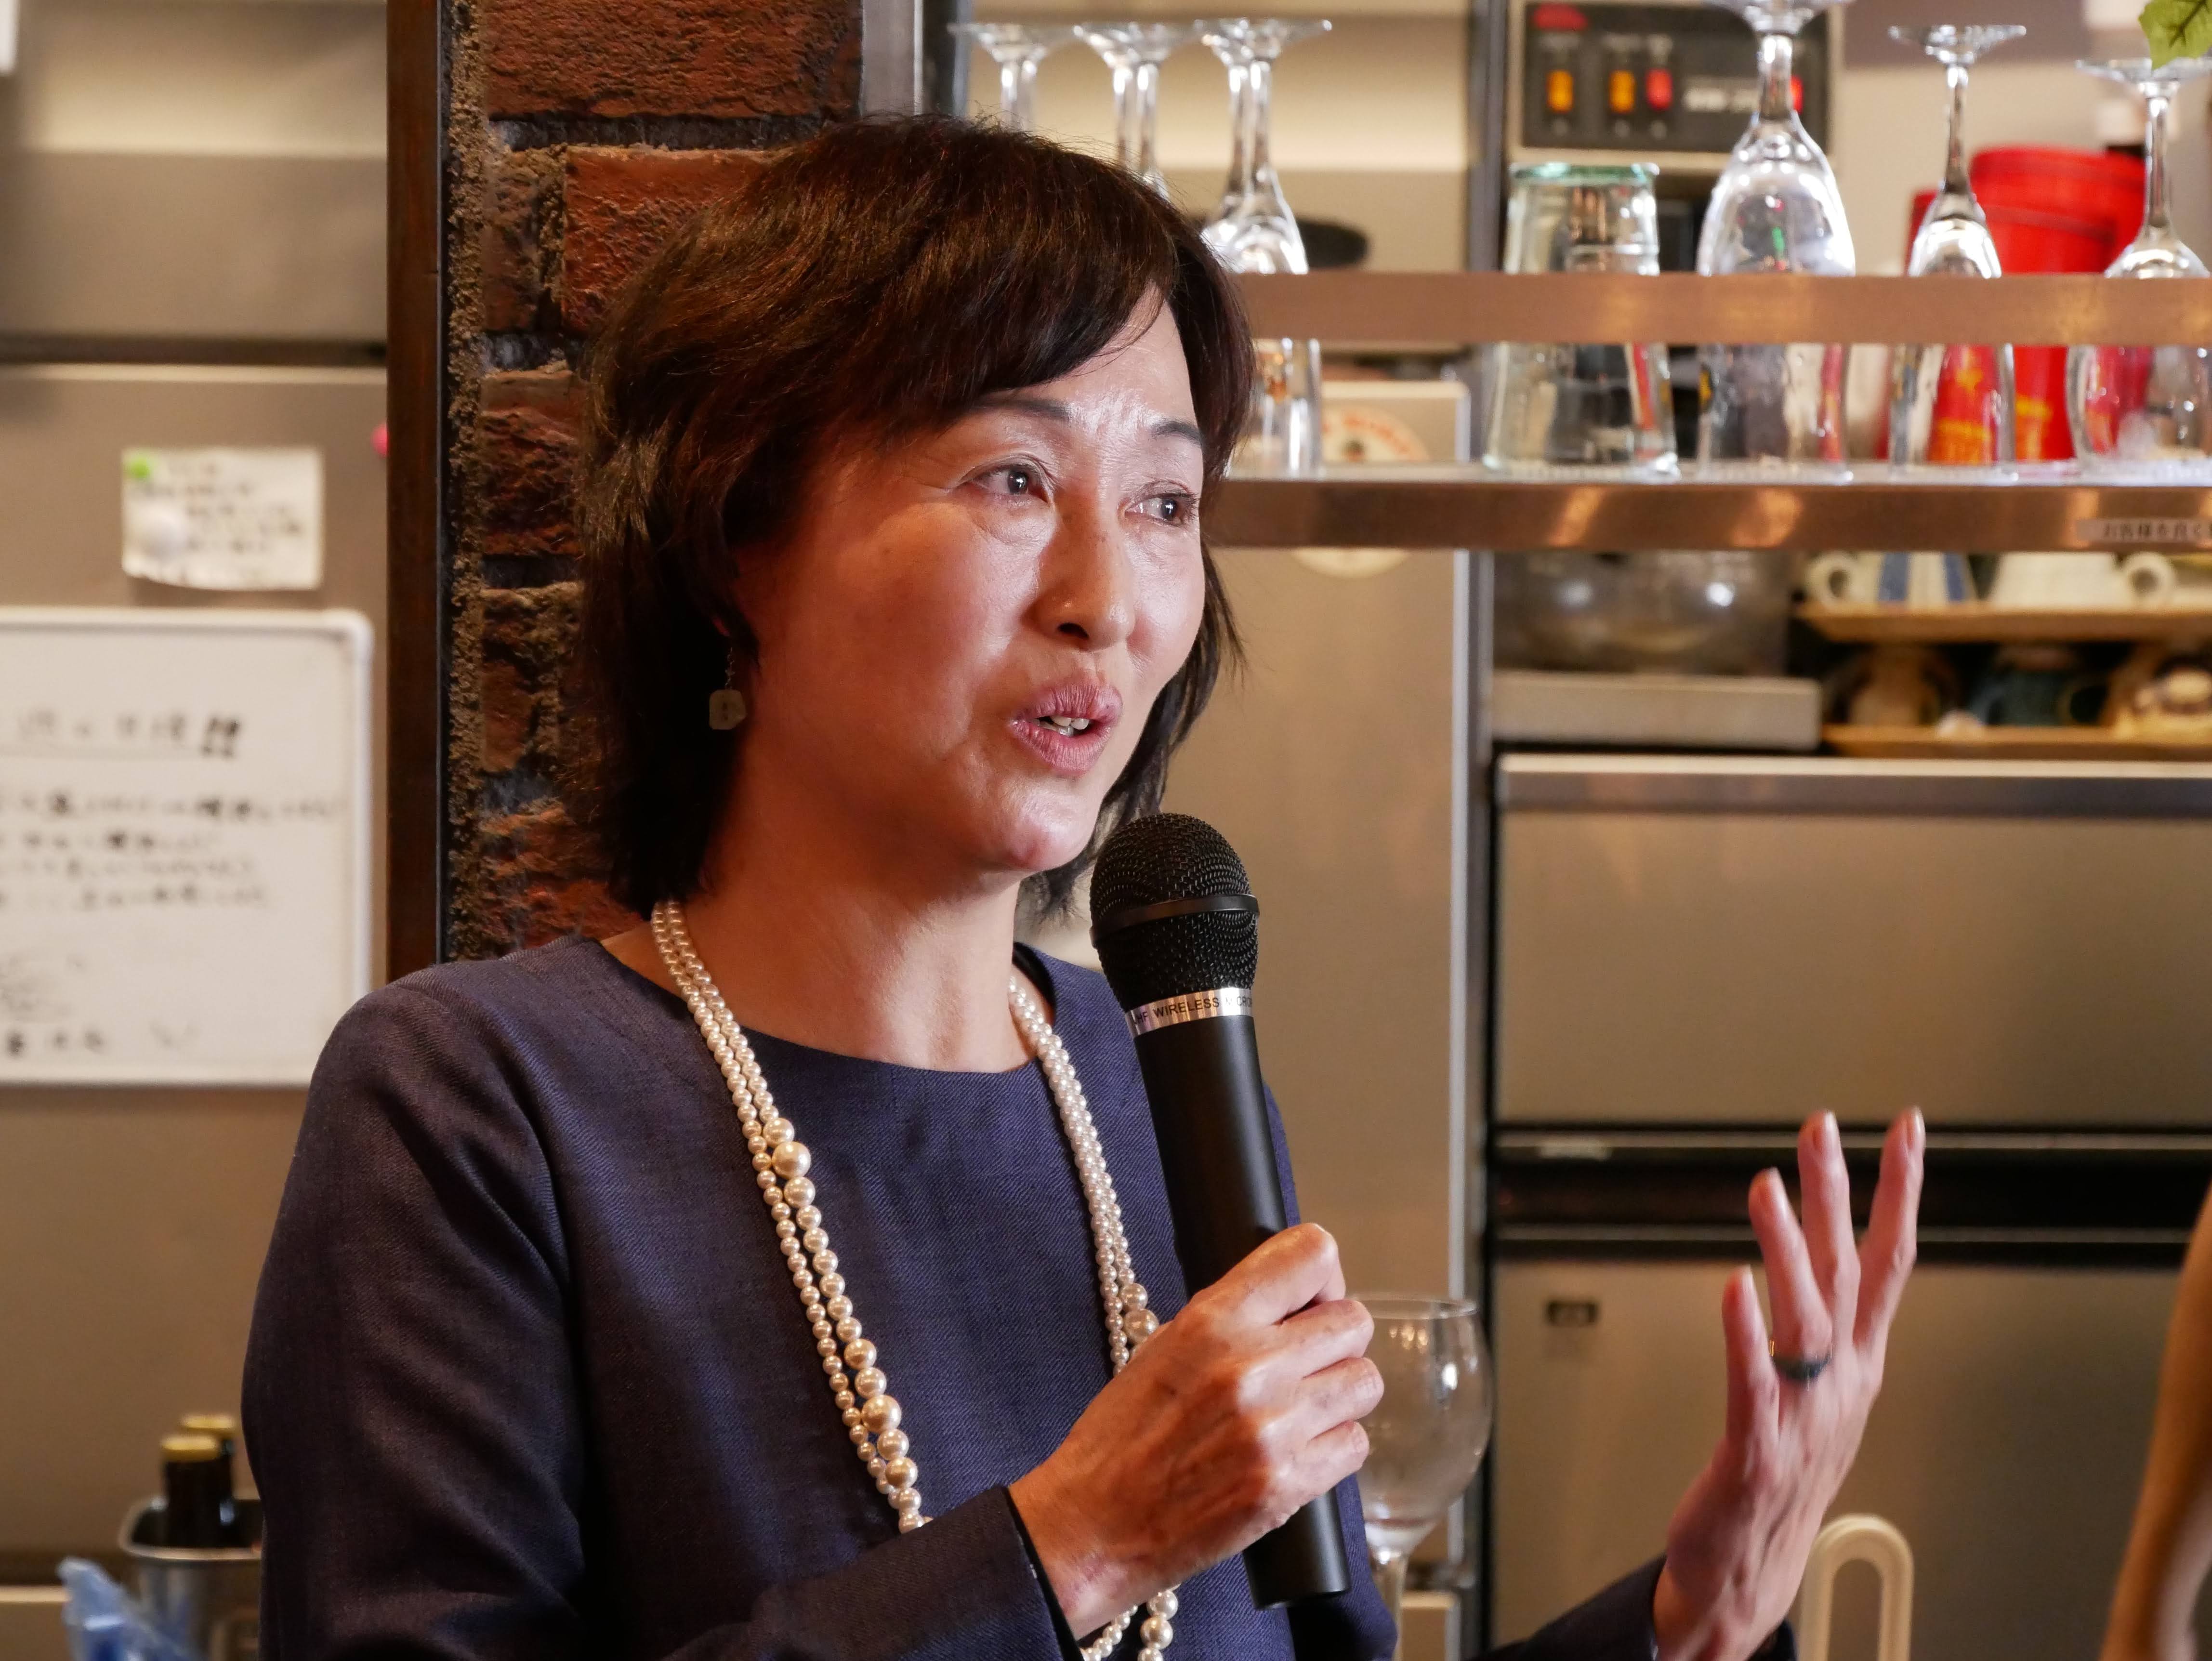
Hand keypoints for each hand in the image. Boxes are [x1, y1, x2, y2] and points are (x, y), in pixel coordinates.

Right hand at [1009, 1223, 1381, 1635]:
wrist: (1095, 1524)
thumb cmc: (1121, 1435)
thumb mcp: (1165, 1347)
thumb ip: (1233, 1317)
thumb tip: (1295, 1301)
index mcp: (1212, 1321)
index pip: (1311, 1255)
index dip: (1322, 1279)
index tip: (1310, 1301)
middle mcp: (1250, 1366)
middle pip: (1353, 1321)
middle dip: (1334, 1340)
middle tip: (1305, 1363)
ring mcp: (1274, 1428)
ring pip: (1364, 1382)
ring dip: (1339, 1395)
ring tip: (1299, 1411)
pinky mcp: (1288, 1485)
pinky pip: (1355, 1445)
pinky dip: (1333, 1448)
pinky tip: (1295, 1453)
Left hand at [1654, 1110, 1924, 1660]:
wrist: (1750, 1566)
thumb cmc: (1778, 1471)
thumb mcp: (1818, 1386)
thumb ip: (1821, 1319)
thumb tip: (1818, 1246)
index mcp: (1857, 1362)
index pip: (1890, 1261)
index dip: (1902, 1192)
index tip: (1909, 1128)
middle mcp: (1839, 1382)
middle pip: (1847, 1273)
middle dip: (1838, 1194)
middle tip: (1822, 1127)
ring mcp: (1803, 1417)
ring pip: (1804, 1319)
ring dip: (1788, 1249)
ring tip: (1769, 1190)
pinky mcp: (1755, 1451)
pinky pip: (1755, 1385)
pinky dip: (1747, 1335)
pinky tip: (1734, 1288)